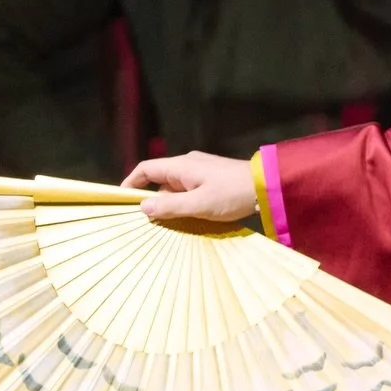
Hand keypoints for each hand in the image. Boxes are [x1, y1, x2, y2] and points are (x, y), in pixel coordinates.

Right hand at [123, 151, 257, 223]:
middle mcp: (189, 164)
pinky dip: (185, 203)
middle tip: (148, 222)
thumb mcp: (199, 204)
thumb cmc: (233, 194)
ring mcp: (202, 171)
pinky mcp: (213, 179)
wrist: (268, 187)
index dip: (131, 183)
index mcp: (181, 166)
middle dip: (153, 200)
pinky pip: (190, 190)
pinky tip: (190, 218)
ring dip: (171, 204)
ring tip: (170, 225)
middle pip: (160, 181)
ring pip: (176, 188)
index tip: (122, 200)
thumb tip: (143, 207)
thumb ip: (170, 206)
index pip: (146, 169)